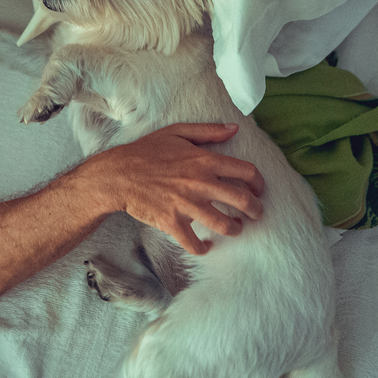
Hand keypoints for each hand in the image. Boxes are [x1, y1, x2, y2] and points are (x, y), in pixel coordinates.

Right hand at [89, 123, 264, 254]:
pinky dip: (204, 248)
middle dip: (256, 210)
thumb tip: (234, 128)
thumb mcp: (177, 132)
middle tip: (256, 214)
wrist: (118, 174)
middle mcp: (200, 183)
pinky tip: (206, 246)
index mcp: (204, 160)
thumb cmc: (146, 151)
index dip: (259, 183)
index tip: (258, 190)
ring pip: (224, 225)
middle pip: (242, 201)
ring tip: (235, 228)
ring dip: (235, 229)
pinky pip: (195, 243)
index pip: (246, 172)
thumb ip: (208, 131)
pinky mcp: (173, 223)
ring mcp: (187, 205)